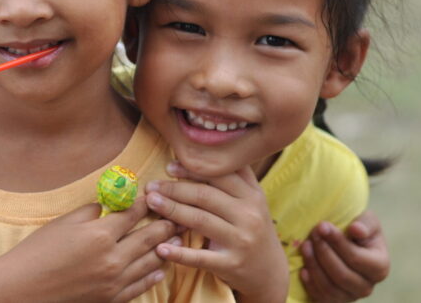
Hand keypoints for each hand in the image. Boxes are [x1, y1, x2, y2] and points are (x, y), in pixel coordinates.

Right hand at [0, 196, 174, 302]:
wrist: (22, 290)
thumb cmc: (38, 253)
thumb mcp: (64, 223)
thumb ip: (91, 212)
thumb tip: (108, 205)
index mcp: (100, 235)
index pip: (132, 214)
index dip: (146, 202)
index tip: (156, 194)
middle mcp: (113, 259)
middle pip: (149, 237)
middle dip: (166, 224)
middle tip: (180, 215)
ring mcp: (114, 282)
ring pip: (151, 262)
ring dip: (167, 248)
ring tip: (180, 239)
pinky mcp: (111, 299)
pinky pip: (141, 286)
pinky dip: (154, 275)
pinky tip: (161, 268)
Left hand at [145, 164, 287, 302]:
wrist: (270, 271)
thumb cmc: (252, 228)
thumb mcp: (253, 200)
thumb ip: (234, 176)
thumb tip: (202, 149)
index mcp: (252, 195)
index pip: (219, 175)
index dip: (191, 169)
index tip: (168, 166)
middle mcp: (249, 215)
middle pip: (205, 195)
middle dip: (174, 188)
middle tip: (151, 186)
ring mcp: (241, 240)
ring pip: (200, 220)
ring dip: (171, 210)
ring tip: (151, 203)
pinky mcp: (231, 264)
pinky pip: (200, 258)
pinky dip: (179, 253)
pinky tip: (160, 248)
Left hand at [300, 210, 389, 301]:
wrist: (350, 244)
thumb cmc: (359, 231)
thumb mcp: (368, 221)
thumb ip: (365, 223)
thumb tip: (356, 230)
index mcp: (380, 267)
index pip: (356, 258)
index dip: (337, 242)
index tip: (321, 225)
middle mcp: (367, 287)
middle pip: (342, 275)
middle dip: (323, 252)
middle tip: (312, 234)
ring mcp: (351, 296)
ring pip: (330, 288)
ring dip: (314, 266)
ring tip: (305, 246)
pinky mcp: (335, 301)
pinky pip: (321, 298)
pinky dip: (310, 284)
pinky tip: (303, 269)